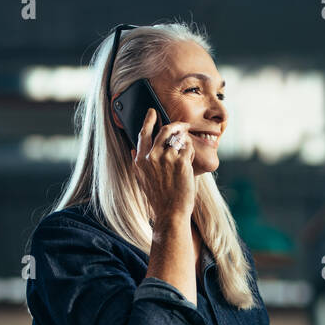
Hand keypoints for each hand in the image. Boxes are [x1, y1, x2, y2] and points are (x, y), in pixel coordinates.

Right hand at [132, 109, 195, 226]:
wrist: (170, 213)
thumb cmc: (158, 198)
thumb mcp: (142, 179)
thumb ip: (138, 162)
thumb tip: (133, 149)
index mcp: (140, 160)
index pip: (143, 133)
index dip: (149, 120)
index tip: (152, 112)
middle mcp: (152, 156)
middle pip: (164, 130)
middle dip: (176, 125)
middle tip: (182, 125)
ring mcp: (167, 158)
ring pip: (179, 138)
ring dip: (185, 140)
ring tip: (187, 146)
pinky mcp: (181, 162)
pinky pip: (188, 147)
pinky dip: (190, 152)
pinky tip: (190, 160)